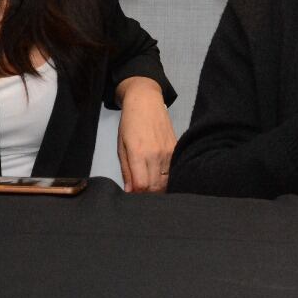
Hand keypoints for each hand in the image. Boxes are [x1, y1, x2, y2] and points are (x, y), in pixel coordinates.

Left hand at [115, 77, 175, 192]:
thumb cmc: (130, 123)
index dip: (137, 194)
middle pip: (155, 187)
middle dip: (147, 194)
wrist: (146, 102)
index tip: (133, 194)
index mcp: (139, 153)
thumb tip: (130, 191)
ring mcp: (168, 152)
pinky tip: (159, 176)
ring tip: (150, 185)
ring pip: (166, 181)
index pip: (142, 186)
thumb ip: (126, 170)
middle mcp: (156, 154)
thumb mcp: (121, 147)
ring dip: (158, 187)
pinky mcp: (175, 149)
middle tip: (141, 192)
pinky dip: (167, 177)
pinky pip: (173, 171)